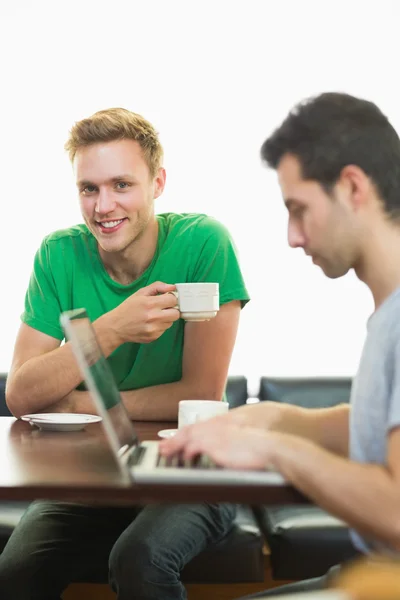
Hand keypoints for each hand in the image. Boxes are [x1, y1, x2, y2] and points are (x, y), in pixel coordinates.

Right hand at [110, 281, 179, 343]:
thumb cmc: (128, 308)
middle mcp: (153, 317)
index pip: (173, 300)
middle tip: (164, 308)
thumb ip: (157, 287)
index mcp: (150, 303)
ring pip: (171, 322)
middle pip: (176, 314)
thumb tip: (172, 287)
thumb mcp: (140, 293)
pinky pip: (164, 330)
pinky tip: (150, 323)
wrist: (115, 327)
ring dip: (166, 318)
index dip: (171, 298)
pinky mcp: (154, 337)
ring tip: (154, 316)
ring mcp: (154, 329)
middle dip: (172, 309)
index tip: (166, 299)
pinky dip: (160, 326)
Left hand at [159, 420, 279, 469]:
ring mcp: (214, 436)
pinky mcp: (214, 446)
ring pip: (187, 438)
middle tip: (163, 448)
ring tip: (166, 454)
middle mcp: (215, 428)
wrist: (267, 447)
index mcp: (221, 425)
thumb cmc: (257, 448)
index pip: (196, 427)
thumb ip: (227, 443)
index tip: (173, 440)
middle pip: (188, 431)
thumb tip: (221, 451)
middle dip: (174, 440)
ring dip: (175, 446)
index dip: (183, 434)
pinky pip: (194, 448)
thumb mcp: (239, 442)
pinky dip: (186, 452)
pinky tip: (183, 458)